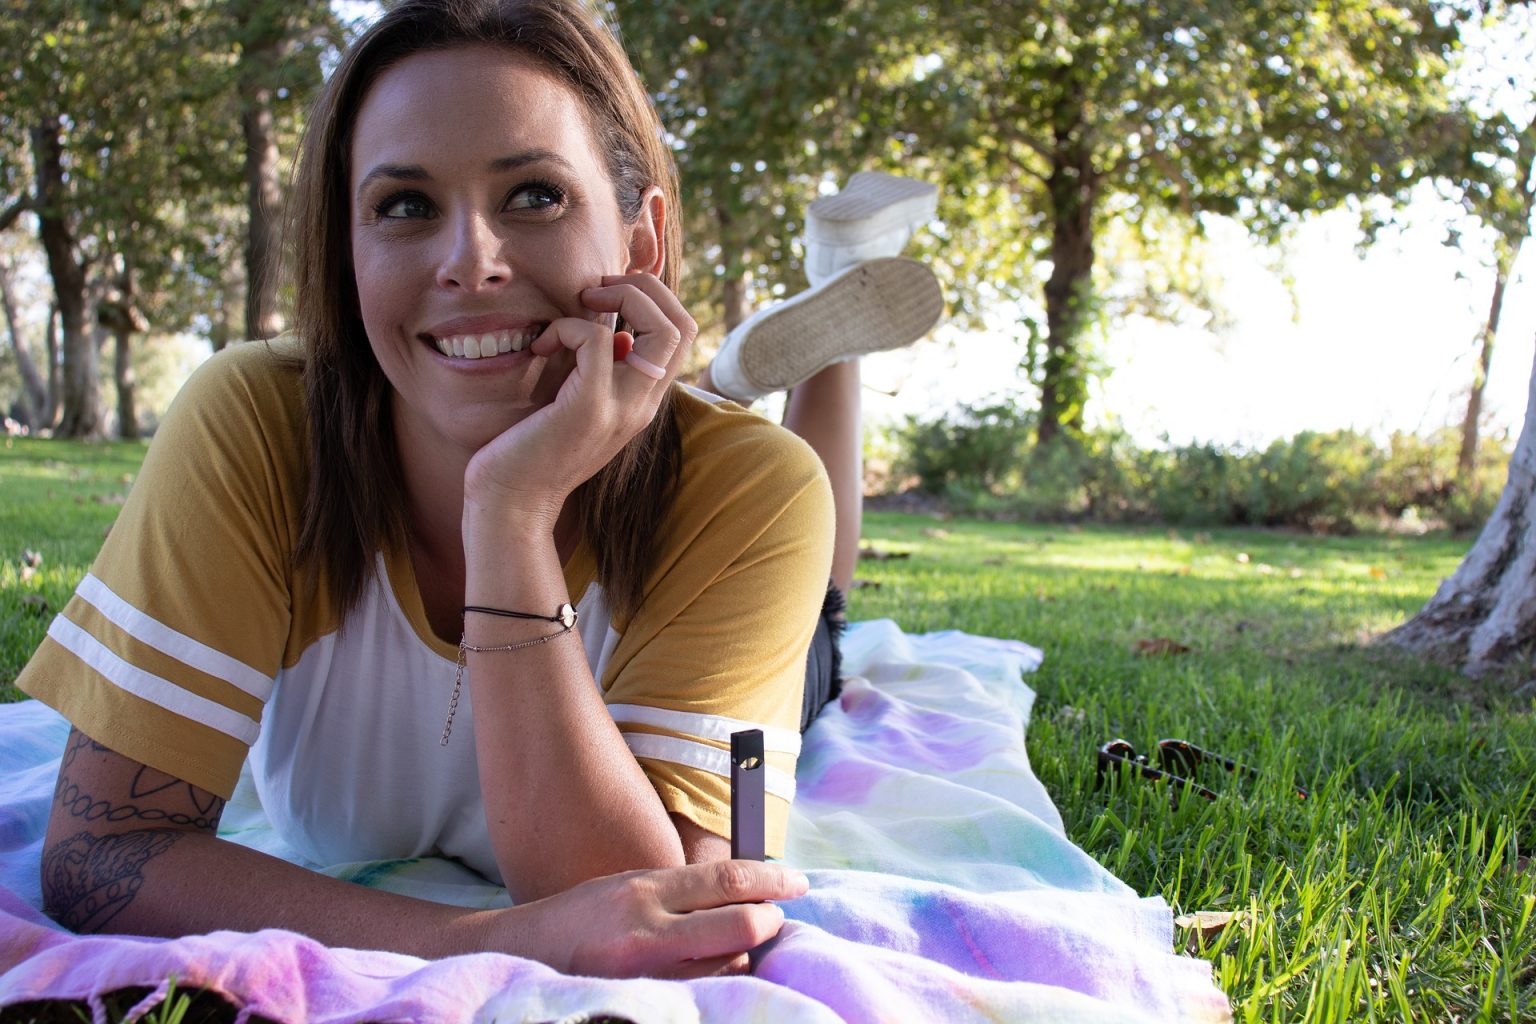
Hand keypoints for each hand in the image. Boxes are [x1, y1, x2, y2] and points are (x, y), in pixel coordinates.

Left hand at [462, 273, 695, 528]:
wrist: (511, 501)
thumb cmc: (532, 448)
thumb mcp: (578, 402)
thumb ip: (602, 371)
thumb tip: (615, 329)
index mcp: (643, 401)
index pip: (682, 335)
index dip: (655, 298)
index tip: (607, 294)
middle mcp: (643, 404)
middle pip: (683, 326)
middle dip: (644, 287)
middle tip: (598, 289)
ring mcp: (621, 408)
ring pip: (659, 329)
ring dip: (618, 297)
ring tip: (580, 303)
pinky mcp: (590, 408)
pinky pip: (596, 339)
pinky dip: (568, 326)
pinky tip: (542, 345)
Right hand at [508, 860, 807, 978]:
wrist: (521, 952)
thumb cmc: (582, 917)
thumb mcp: (629, 885)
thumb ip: (681, 890)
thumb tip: (744, 890)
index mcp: (646, 888)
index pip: (726, 878)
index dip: (771, 878)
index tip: (796, 882)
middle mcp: (647, 928)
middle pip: (739, 924)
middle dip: (768, 921)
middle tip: (773, 919)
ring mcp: (644, 972)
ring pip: (728, 966)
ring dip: (742, 956)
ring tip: (730, 949)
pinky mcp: (641, 999)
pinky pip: (702, 994)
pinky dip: (717, 983)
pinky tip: (709, 973)